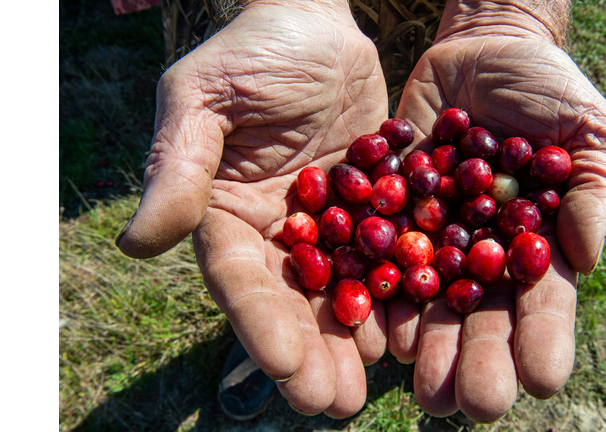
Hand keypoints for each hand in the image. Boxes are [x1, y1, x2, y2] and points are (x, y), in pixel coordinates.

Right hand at [115, 1, 388, 417]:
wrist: (315, 23)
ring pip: (343, 292)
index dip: (259, 326)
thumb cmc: (250, 52)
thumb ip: (178, 168)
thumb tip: (136, 244)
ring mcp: (329, 225)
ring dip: (355, 340)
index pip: (240, 280)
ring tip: (371, 386)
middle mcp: (278, 232)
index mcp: (228, 215)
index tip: (284, 368)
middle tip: (331, 403)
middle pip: (292, 302)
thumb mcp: (202, 99)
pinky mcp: (373, 208)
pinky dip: (400, 292)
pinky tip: (416, 328)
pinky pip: (388, 255)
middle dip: (310, 353)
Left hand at [387, 2, 605, 422]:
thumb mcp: (588, 131)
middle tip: (471, 403)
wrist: (482, 54)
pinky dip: (379, 293)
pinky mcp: (391, 214)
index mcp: (535, 246)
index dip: (543, 340)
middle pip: (481, 319)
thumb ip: (593, 192)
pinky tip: (377, 328)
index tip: (542, 379)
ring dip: (426, 345)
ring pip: (429, 303)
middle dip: (478, 360)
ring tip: (422, 384)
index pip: (543, 303)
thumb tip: (583, 257)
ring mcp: (435, 239)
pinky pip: (383, 259)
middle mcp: (482, 255)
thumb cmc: (548, 92)